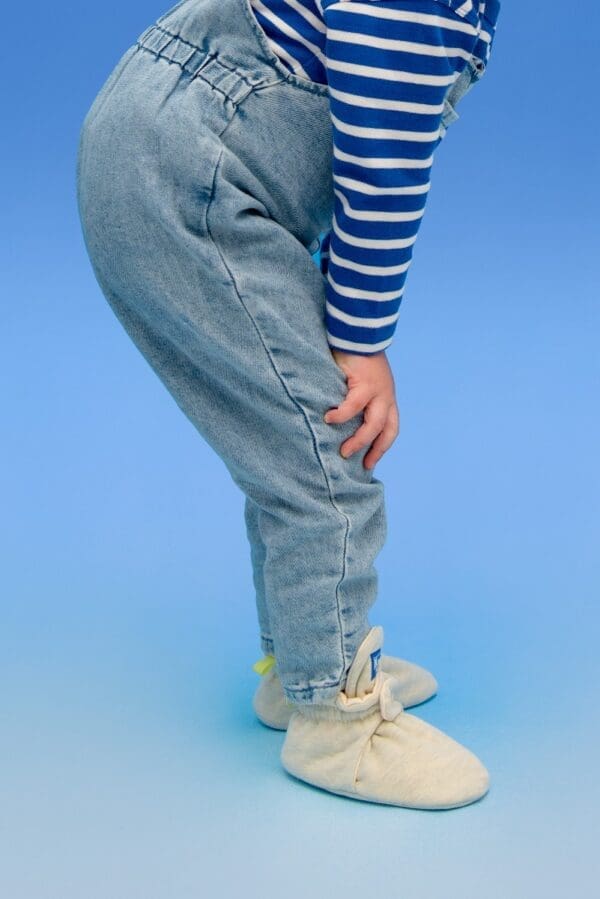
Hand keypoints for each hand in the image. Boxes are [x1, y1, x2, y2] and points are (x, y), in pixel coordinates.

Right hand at [324, 349, 399, 469]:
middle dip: (372, 449)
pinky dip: (342, 415)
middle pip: (385, 430)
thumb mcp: (361, 382)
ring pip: (374, 423)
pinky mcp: (366, 382)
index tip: (368, 463)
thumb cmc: (355, 356)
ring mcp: (379, 390)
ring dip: (359, 440)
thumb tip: (337, 422)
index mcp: (387, 398)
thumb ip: (356, 399)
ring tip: (343, 451)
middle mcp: (386, 396)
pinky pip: (354, 405)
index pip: (391, 428)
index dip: (381, 447)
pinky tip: (329, 419)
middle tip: (353, 460)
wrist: (358, 331)